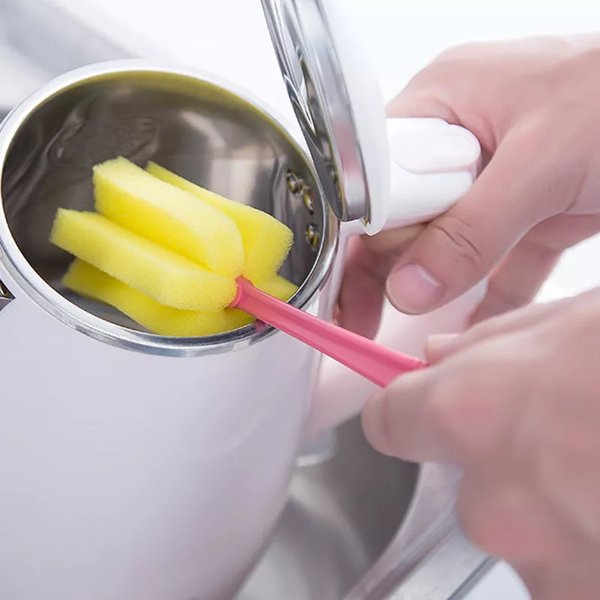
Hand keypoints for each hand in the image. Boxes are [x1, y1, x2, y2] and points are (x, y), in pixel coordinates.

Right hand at [339, 36, 599, 337]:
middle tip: (365, 318)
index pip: (377, 175)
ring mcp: (493, 176)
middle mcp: (460, 138)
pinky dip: (484, 295)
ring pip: (444, 240)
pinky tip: (467, 331)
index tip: (347, 285)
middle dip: (389, 267)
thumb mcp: (541, 164)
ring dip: (429, 285)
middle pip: (404, 212)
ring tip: (398, 330)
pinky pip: (493, 257)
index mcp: (443, 101)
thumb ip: (472, 231)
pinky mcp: (527, 208)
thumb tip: (410, 288)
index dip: (359, 231)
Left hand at [362, 289, 599, 598]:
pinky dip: (583, 541)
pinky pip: (563, 568)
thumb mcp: (574, 321)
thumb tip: (441, 357)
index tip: (412, 405)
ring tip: (599, 463)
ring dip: (551, 504)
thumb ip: (492, 342)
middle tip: (565, 430)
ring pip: (519, 528)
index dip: (404, 410)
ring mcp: (544, 562)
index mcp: (475, 413)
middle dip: (500, 460)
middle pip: (460, 480)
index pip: (388, 420)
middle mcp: (494, 500)